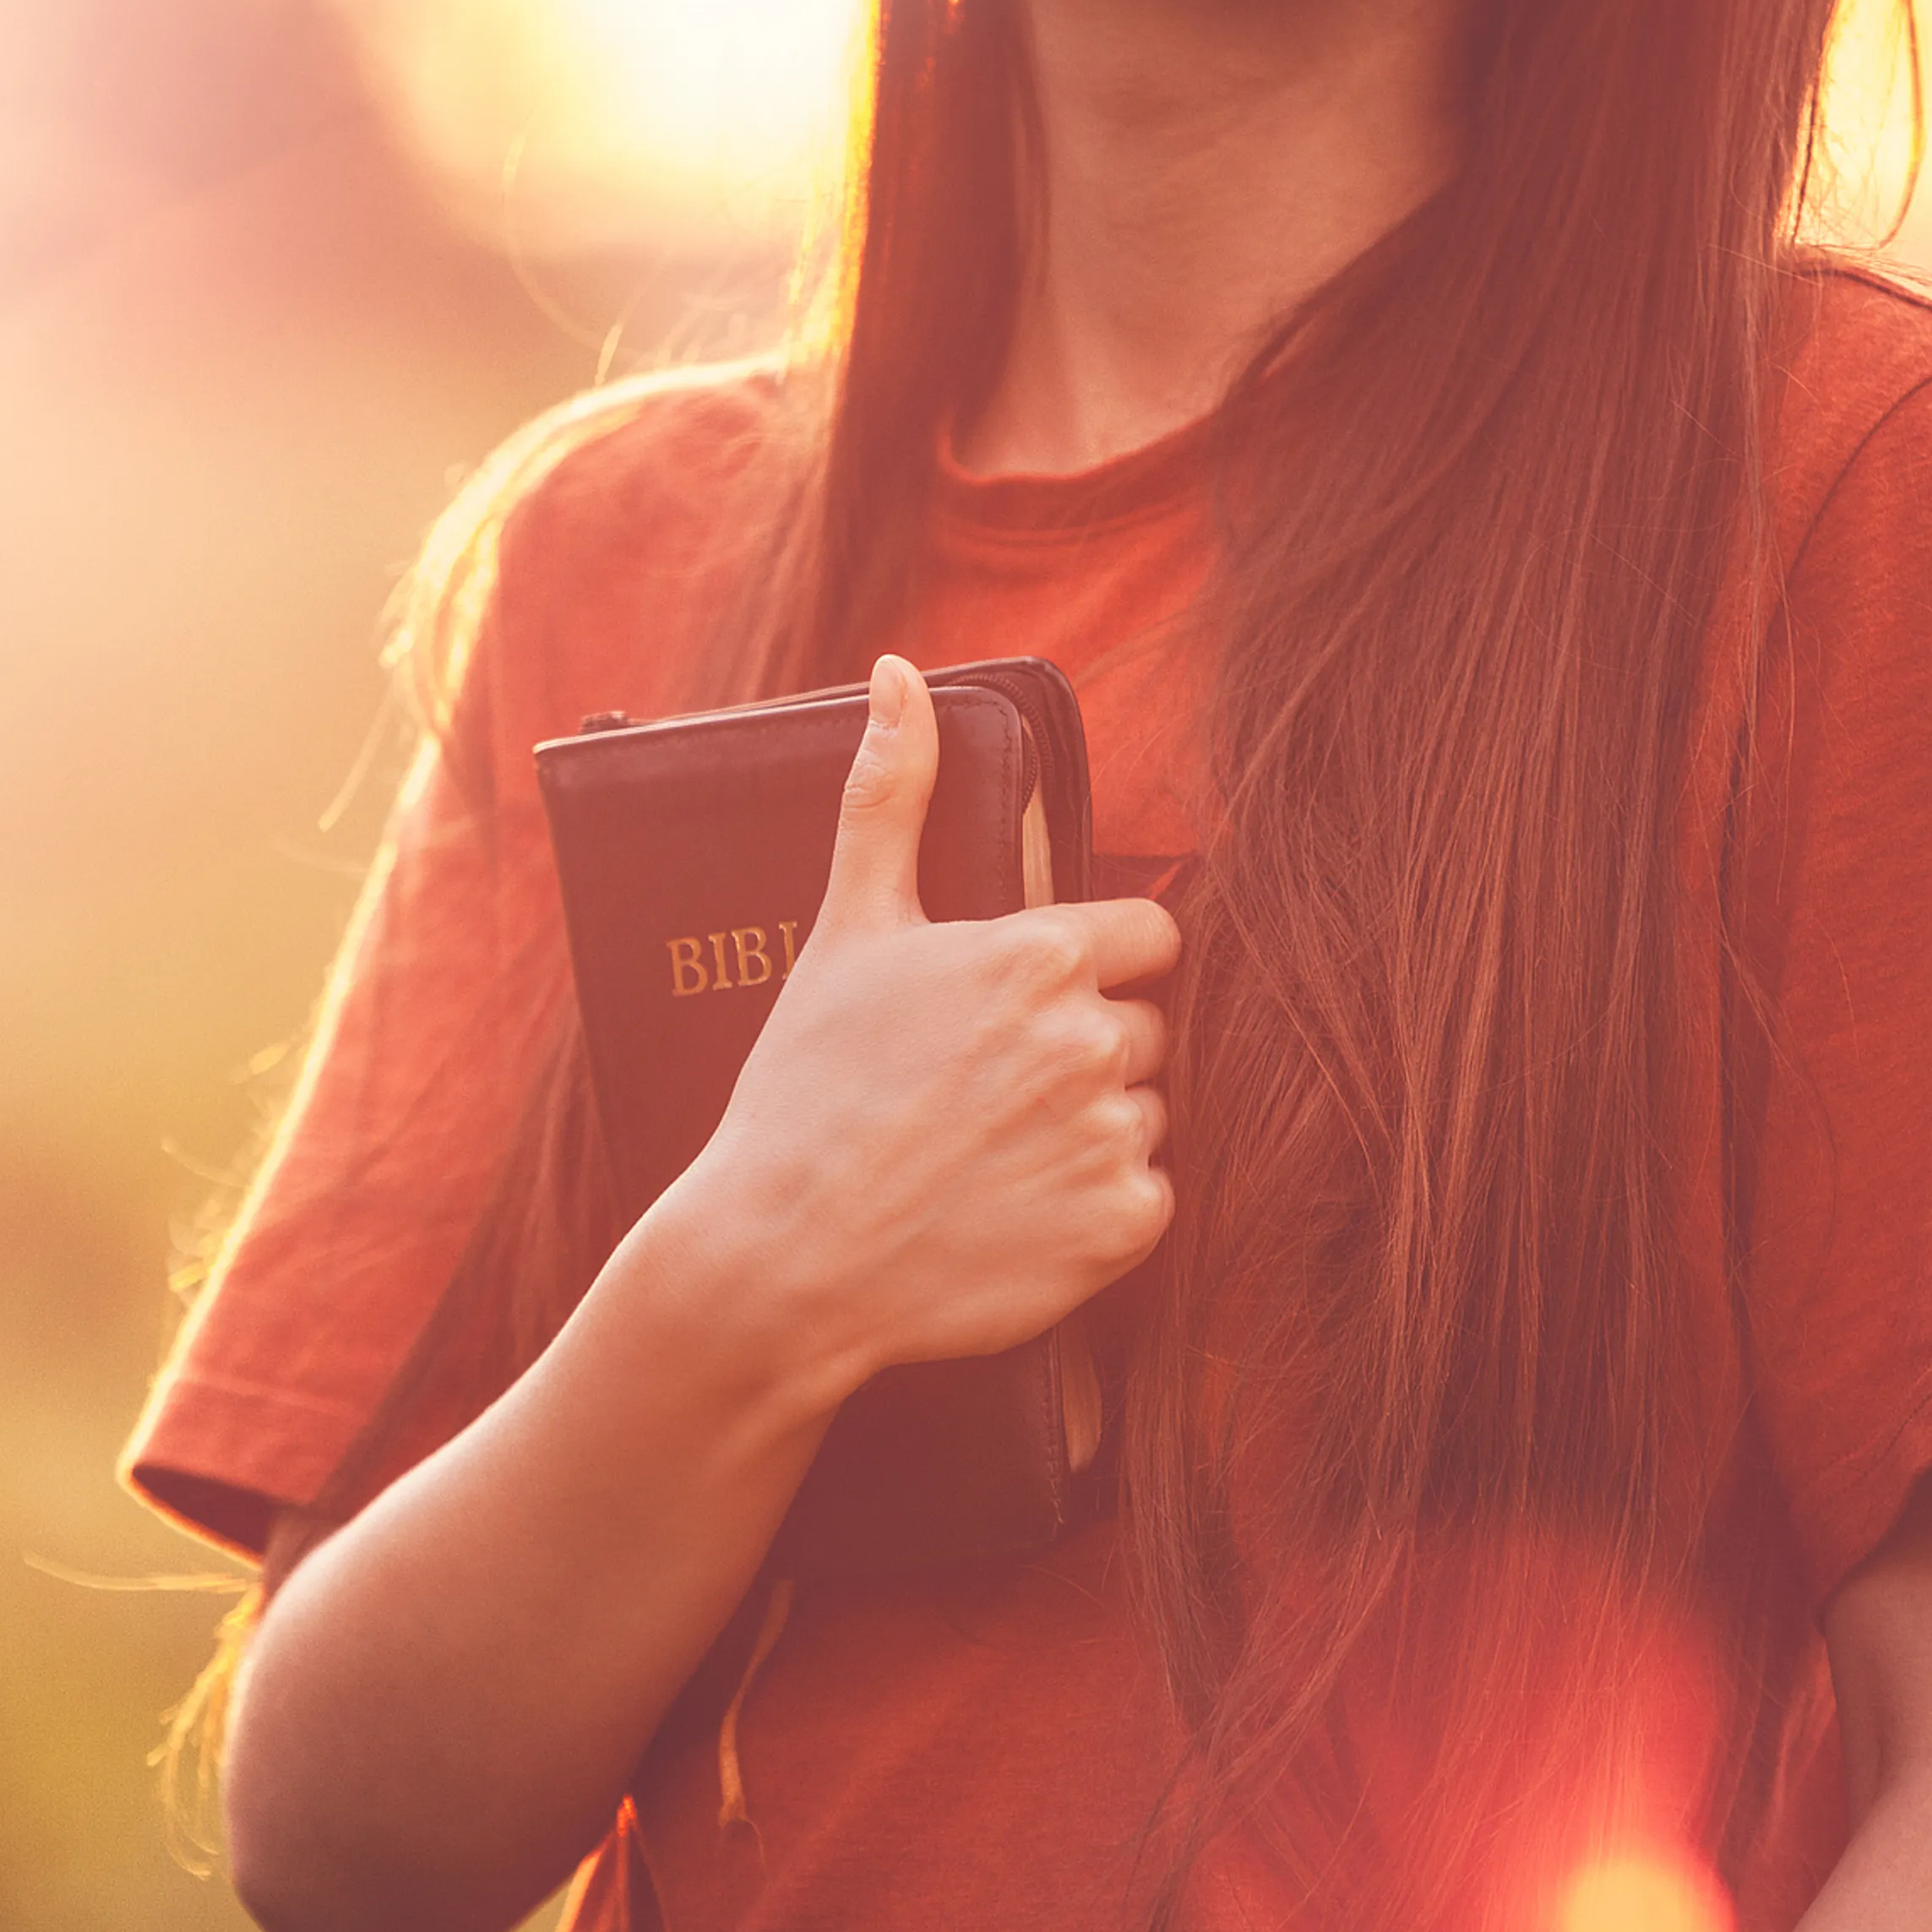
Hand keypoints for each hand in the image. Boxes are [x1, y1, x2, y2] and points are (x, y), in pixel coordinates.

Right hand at [659, 653, 1179, 1389]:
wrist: (781, 1259)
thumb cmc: (805, 1090)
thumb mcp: (847, 929)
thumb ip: (891, 796)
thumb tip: (900, 672)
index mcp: (1041, 955)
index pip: (1150, 940)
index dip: (1094, 971)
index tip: (1025, 1009)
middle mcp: (1092, 1040)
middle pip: (1145, 1032)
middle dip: (1082, 1055)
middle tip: (981, 1095)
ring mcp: (1111, 1138)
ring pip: (1144, 1116)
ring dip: (1088, 1134)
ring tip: (986, 1158)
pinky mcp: (1122, 1230)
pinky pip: (1146, 1202)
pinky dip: (1093, 1215)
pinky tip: (1010, 1215)